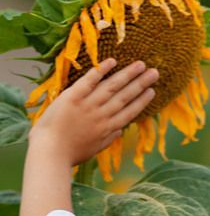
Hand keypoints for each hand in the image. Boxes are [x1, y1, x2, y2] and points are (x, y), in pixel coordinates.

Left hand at [29, 58, 158, 166]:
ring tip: (141, 64)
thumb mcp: (93, 150)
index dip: (142, 100)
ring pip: (112, 86)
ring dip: (128, 74)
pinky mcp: (73, 97)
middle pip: (125, 96)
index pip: (129, 111)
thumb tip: (121, 131)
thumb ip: (108, 139)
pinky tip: (113, 61)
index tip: (152, 91)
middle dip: (141, 83)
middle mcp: (101, 115)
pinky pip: (89, 81)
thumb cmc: (69, 154)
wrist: (49, 153)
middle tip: (155, 72)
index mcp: (107, 129)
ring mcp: (88, 105)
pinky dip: (101, 70)